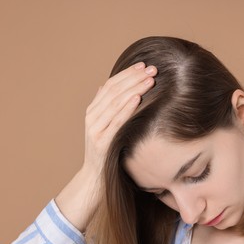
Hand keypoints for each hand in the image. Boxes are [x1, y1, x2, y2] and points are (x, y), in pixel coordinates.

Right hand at [56, 62, 156, 230]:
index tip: (142, 65)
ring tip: (150, 79)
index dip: (126, 73)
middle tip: (152, 68)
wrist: (94, 179)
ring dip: (134, 89)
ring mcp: (95, 130)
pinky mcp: (101, 143)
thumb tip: (103, 86)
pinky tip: (138, 99)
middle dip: (134, 77)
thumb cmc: (104, 152)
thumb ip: (103, 108)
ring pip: (115, 103)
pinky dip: (126, 109)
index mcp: (92, 111)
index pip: (110, 85)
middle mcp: (91, 117)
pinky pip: (115, 122)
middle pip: (113, 91)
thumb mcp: (102, 128)